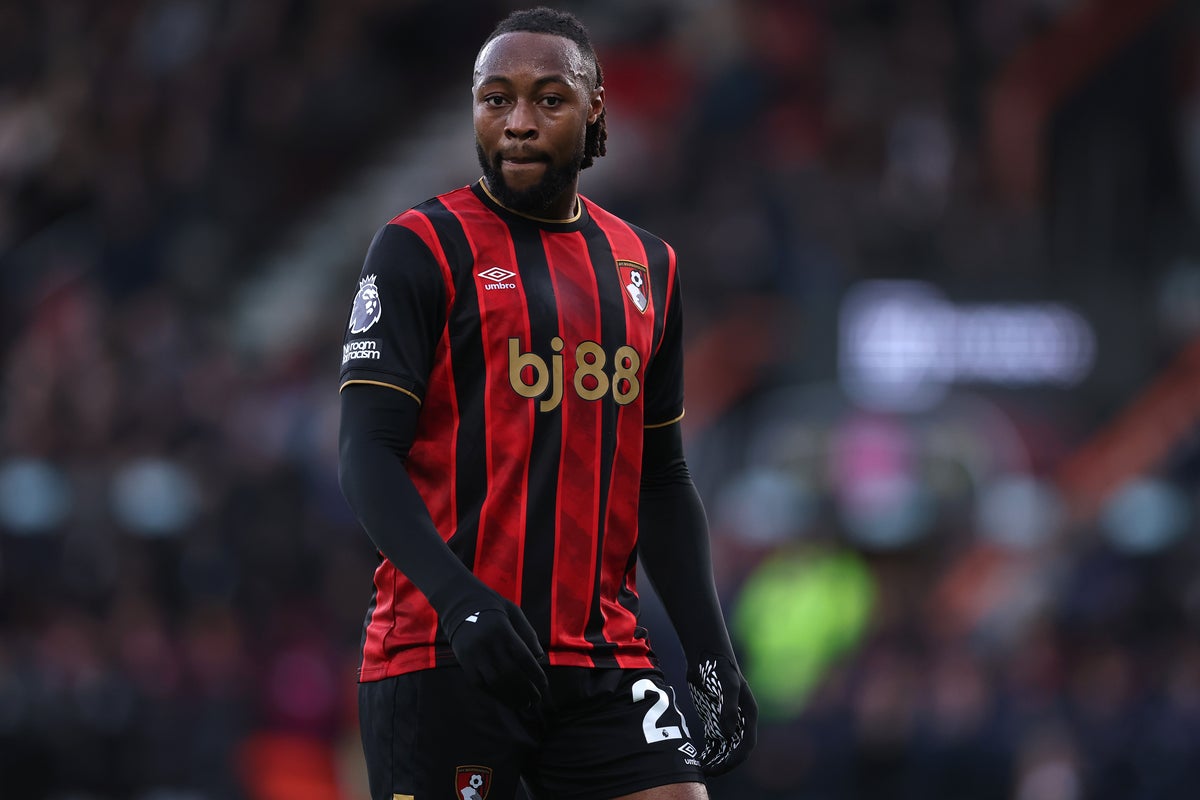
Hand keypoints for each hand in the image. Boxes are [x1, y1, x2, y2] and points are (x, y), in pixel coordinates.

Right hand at [439, 593, 548, 709]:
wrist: (460, 603)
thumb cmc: (493, 607)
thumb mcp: (514, 613)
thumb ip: (528, 633)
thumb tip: (540, 657)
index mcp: (504, 631)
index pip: (524, 658)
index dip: (535, 674)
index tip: (544, 685)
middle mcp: (489, 644)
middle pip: (511, 673)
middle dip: (526, 689)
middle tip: (536, 699)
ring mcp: (475, 654)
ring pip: (496, 682)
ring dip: (511, 696)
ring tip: (524, 704)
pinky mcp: (465, 662)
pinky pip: (480, 684)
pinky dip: (494, 694)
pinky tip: (506, 700)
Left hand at [687, 653, 756, 775]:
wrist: (706, 656)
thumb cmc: (720, 668)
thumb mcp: (727, 685)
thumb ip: (728, 708)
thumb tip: (728, 733)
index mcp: (748, 714)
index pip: (746, 744)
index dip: (736, 758)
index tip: (722, 767)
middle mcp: (739, 720)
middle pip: (735, 749)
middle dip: (724, 763)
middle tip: (709, 772)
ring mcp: (726, 720)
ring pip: (724, 747)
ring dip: (716, 760)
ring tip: (702, 770)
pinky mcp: (713, 718)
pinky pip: (713, 740)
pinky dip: (708, 752)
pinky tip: (699, 759)